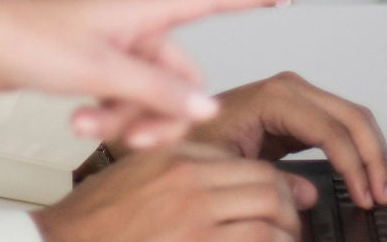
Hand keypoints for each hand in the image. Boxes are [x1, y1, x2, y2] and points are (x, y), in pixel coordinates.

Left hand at [0, 0, 302, 148]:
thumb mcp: (100, 70)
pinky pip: (122, 98)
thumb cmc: (26, 38)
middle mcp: (132, 24)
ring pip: (150, 94)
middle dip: (162, 109)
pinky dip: (108, 114)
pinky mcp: (91, 67)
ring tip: (92, 124)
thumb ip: (156, 92)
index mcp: (142, 8)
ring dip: (128, 117)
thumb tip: (203, 109)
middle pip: (179, 75)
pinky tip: (81, 120)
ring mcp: (112, 47)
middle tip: (136, 133)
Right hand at [35, 143, 314, 241]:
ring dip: (285, 236)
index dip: (278, 185)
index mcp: (177, 160)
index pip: (249, 164)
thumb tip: (227, 154)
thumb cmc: (95, 217)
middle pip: (266, 189)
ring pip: (267, 223)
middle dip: (288, 210)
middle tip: (291, 225)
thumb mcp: (137, 168)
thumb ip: (180, 154)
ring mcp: (194, 224)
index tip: (288, 197)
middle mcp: (188, 187)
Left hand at [182, 71, 386, 209]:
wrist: (174, 132)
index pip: (330, 129)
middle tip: (382, 194)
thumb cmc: (191, 144)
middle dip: (373, 157)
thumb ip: (268, 180)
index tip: (363, 196)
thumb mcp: (224, 167)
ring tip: (379, 188)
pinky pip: (341, 123)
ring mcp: (295, 97)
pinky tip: (362, 175)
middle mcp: (288, 90)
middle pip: (352, 116)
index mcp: (271, 98)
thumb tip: (308, 196)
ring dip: (372, 152)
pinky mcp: (298, 110)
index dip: (353, 165)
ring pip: (353, 117)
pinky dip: (358, 148)